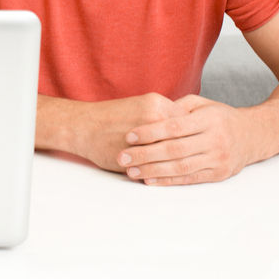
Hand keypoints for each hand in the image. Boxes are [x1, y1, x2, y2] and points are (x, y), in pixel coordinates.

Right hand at [58, 93, 188, 172]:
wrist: (82, 125)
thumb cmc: (110, 117)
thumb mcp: (140, 105)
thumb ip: (161, 116)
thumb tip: (184, 131)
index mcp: (157, 103)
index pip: (189, 121)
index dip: (193, 134)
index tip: (195, 141)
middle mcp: (154, 118)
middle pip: (185, 139)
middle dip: (190, 150)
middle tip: (194, 157)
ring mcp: (146, 137)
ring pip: (173, 155)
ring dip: (178, 164)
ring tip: (181, 169)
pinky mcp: (137, 156)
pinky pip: (158, 166)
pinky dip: (163, 173)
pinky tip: (165, 175)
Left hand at [117, 95, 258, 184]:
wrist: (254, 135)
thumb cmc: (220, 116)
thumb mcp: (201, 104)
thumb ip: (177, 107)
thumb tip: (148, 113)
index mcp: (209, 119)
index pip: (175, 127)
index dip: (150, 132)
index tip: (129, 135)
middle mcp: (215, 140)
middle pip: (175, 150)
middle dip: (145, 154)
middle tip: (123, 156)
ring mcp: (219, 159)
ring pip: (181, 167)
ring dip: (153, 171)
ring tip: (131, 171)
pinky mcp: (219, 174)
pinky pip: (190, 179)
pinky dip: (168, 181)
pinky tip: (150, 180)